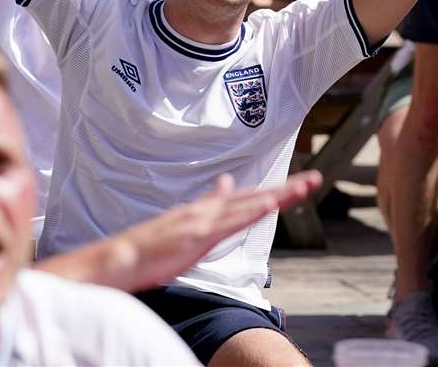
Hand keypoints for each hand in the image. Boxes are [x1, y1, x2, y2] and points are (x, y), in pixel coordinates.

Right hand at [110, 171, 320, 290]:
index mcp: (207, 211)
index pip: (247, 198)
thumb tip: (225, 183)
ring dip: (278, 195)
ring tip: (304, 186)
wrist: (121, 259)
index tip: (300, 183)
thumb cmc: (151, 249)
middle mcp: (208, 211)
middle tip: (316, 179)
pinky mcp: (197, 235)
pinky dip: (250, 211)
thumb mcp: (186, 228)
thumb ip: (207, 206)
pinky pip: (229, 222)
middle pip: (255, 197)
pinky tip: (269, 203)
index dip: (275, 191)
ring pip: (248, 205)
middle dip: (286, 189)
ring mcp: (203, 221)